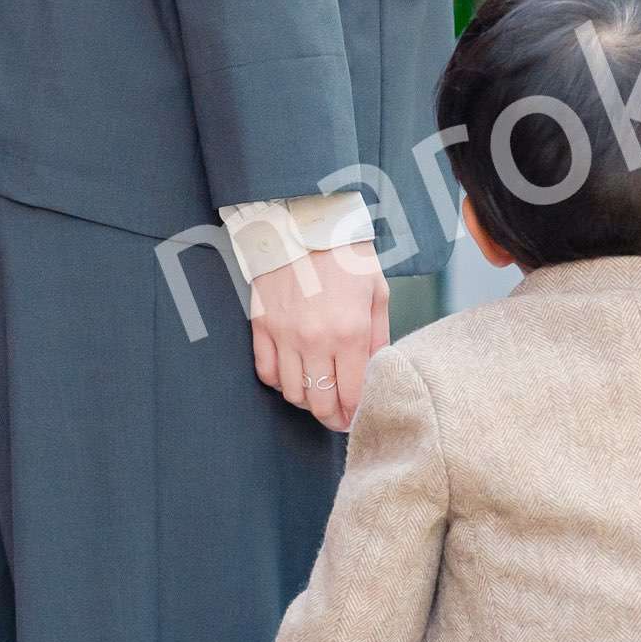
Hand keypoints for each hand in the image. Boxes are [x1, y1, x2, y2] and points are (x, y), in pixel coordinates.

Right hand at [247, 238, 387, 432]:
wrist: (304, 223)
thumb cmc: (346, 255)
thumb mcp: (376, 292)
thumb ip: (378, 338)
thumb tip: (375, 373)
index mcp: (349, 332)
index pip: (351, 395)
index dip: (355, 414)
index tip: (357, 418)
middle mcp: (315, 340)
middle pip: (320, 403)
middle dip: (332, 418)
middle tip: (338, 418)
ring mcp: (284, 335)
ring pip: (292, 393)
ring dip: (307, 402)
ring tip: (318, 396)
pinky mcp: (262, 326)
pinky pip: (266, 372)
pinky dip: (279, 382)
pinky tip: (293, 376)